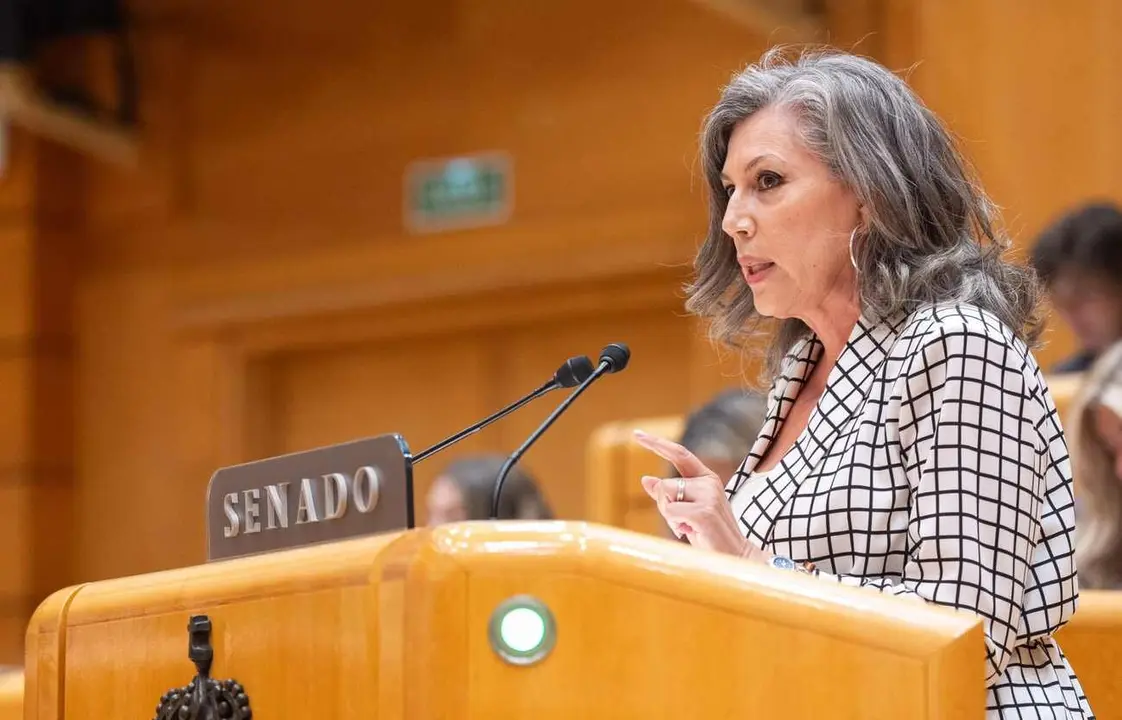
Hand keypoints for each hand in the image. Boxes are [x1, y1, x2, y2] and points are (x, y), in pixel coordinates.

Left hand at [633, 429, 770, 563]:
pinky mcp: (704, 511)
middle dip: (663, 505)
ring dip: (669, 516)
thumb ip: (668, 495)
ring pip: (665, 496)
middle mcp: (709, 482)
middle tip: (682, 522)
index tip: (637, 434)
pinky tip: (690, 532)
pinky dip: (674, 524)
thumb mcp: (685, 511)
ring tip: (688, 527)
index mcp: (706, 478)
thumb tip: (645, 479)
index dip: (657, 443)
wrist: (734, 556)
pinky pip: (670, 511)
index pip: (679, 453)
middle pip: (664, 484)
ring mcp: (709, 495)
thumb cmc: (707, 534)